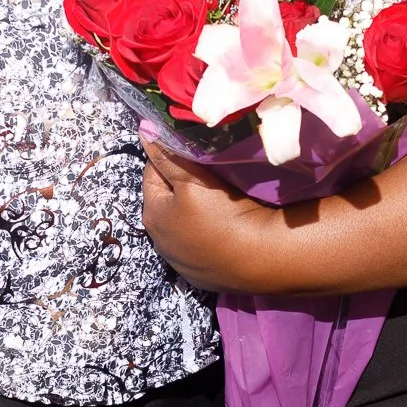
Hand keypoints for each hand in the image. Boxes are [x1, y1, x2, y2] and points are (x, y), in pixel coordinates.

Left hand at [141, 138, 279, 290]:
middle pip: (167, 201)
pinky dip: (207, 236)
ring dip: (193, 212)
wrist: (262, 258)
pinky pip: (200, 246)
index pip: (152, 173)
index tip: (194, 150)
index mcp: (152, 215)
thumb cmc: (224, 214)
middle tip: (209, 175)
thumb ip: (168, 155)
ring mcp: (181, 263)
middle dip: (181, 186)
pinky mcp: (202, 276)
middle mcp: (159, 242)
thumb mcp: (193, 180)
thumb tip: (144, 129)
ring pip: (183, 224)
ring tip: (219, 202)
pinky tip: (224, 230)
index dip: (171, 157)